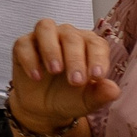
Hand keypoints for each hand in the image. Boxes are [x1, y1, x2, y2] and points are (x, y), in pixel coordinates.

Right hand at [9, 19, 119, 134]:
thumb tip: (114, 90)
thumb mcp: (86, 101)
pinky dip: (30, 59)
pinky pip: (24, 44)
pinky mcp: (23, 46)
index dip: (97, 58)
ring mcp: (43, 38)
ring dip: (51, 48)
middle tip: (75, 81)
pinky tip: (36, 77)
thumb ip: (100, 95)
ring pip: (46, 28)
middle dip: (74, 59)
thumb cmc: (69, 97)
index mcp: (88, 45)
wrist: (43, 109)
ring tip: (55, 70)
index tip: (96, 76)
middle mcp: (66, 36)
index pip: (96, 43)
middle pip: (71, 36)